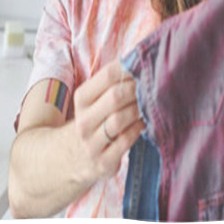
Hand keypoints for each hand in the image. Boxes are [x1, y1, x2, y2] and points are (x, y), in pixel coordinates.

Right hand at [71, 58, 144, 181]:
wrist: (70, 158)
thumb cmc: (93, 120)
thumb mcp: (93, 100)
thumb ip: (112, 83)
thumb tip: (140, 61)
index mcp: (81, 99)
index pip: (107, 75)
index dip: (130, 68)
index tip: (144, 66)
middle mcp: (83, 121)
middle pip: (115, 97)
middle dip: (137, 89)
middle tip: (152, 85)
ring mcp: (92, 144)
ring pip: (120, 120)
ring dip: (139, 109)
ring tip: (150, 103)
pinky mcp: (104, 163)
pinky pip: (126, 141)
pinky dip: (139, 129)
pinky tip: (146, 122)